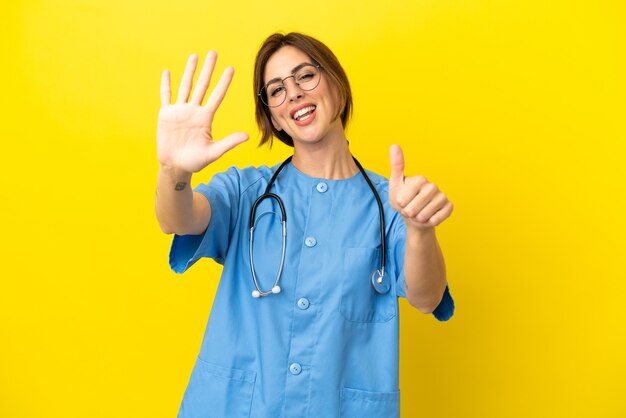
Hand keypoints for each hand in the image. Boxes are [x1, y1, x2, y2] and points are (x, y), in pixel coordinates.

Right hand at [157, 51, 247, 173]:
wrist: (176, 166)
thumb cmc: (195, 161)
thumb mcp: (214, 152)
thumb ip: (229, 143)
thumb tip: (247, 136)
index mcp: (206, 118)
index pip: (217, 96)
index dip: (224, 83)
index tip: (231, 69)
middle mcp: (194, 111)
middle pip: (202, 85)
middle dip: (208, 69)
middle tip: (213, 53)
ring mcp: (180, 111)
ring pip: (185, 86)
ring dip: (189, 71)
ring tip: (194, 56)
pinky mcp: (166, 114)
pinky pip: (166, 96)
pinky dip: (166, 84)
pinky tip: (168, 72)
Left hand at [389, 144, 452, 230]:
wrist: (415, 217)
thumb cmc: (404, 200)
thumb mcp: (395, 185)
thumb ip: (396, 166)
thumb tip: (394, 145)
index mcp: (420, 179)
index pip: (404, 198)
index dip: (400, 204)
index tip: (401, 202)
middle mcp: (433, 186)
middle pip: (415, 207)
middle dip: (408, 213)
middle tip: (409, 210)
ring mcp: (442, 196)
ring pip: (425, 214)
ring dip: (418, 218)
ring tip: (418, 214)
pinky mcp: (449, 206)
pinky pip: (437, 219)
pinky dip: (429, 222)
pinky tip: (428, 218)